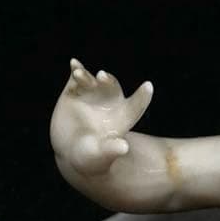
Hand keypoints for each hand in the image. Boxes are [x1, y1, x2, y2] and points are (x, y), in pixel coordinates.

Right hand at [50, 58, 153, 175]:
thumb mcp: (101, 156)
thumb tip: (124, 147)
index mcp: (123, 116)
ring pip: (93, 80)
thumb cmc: (92, 156)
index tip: (148, 87)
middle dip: (108, 80)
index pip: (137, 104)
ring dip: (87, 76)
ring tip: (79, 75)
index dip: (143, 96)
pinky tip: (74, 64)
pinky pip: (78, 76)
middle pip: (112, 87)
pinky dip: (76, 69)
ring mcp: (92, 94)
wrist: (71, 152)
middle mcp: (110, 101)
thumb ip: (111, 150)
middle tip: (101, 77)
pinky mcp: (75, 91)